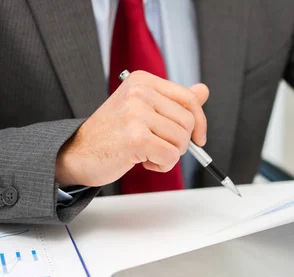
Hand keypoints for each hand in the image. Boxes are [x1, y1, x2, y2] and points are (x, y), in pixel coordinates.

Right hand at [55, 70, 208, 186]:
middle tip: (158, 146)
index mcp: (142, 81)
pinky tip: (142, 161)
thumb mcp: (143, 109)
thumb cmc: (112, 134)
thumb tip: (203, 90)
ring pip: (182, 140)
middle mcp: (139, 92)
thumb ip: (174, 101)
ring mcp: (136, 113)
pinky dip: (162, 165)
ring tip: (147, 153)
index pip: (189, 98)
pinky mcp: (136, 137)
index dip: (200, 122)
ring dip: (169, 154)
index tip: (198, 138)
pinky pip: (171, 156)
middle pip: (188, 122)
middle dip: (180, 142)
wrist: (76, 153)